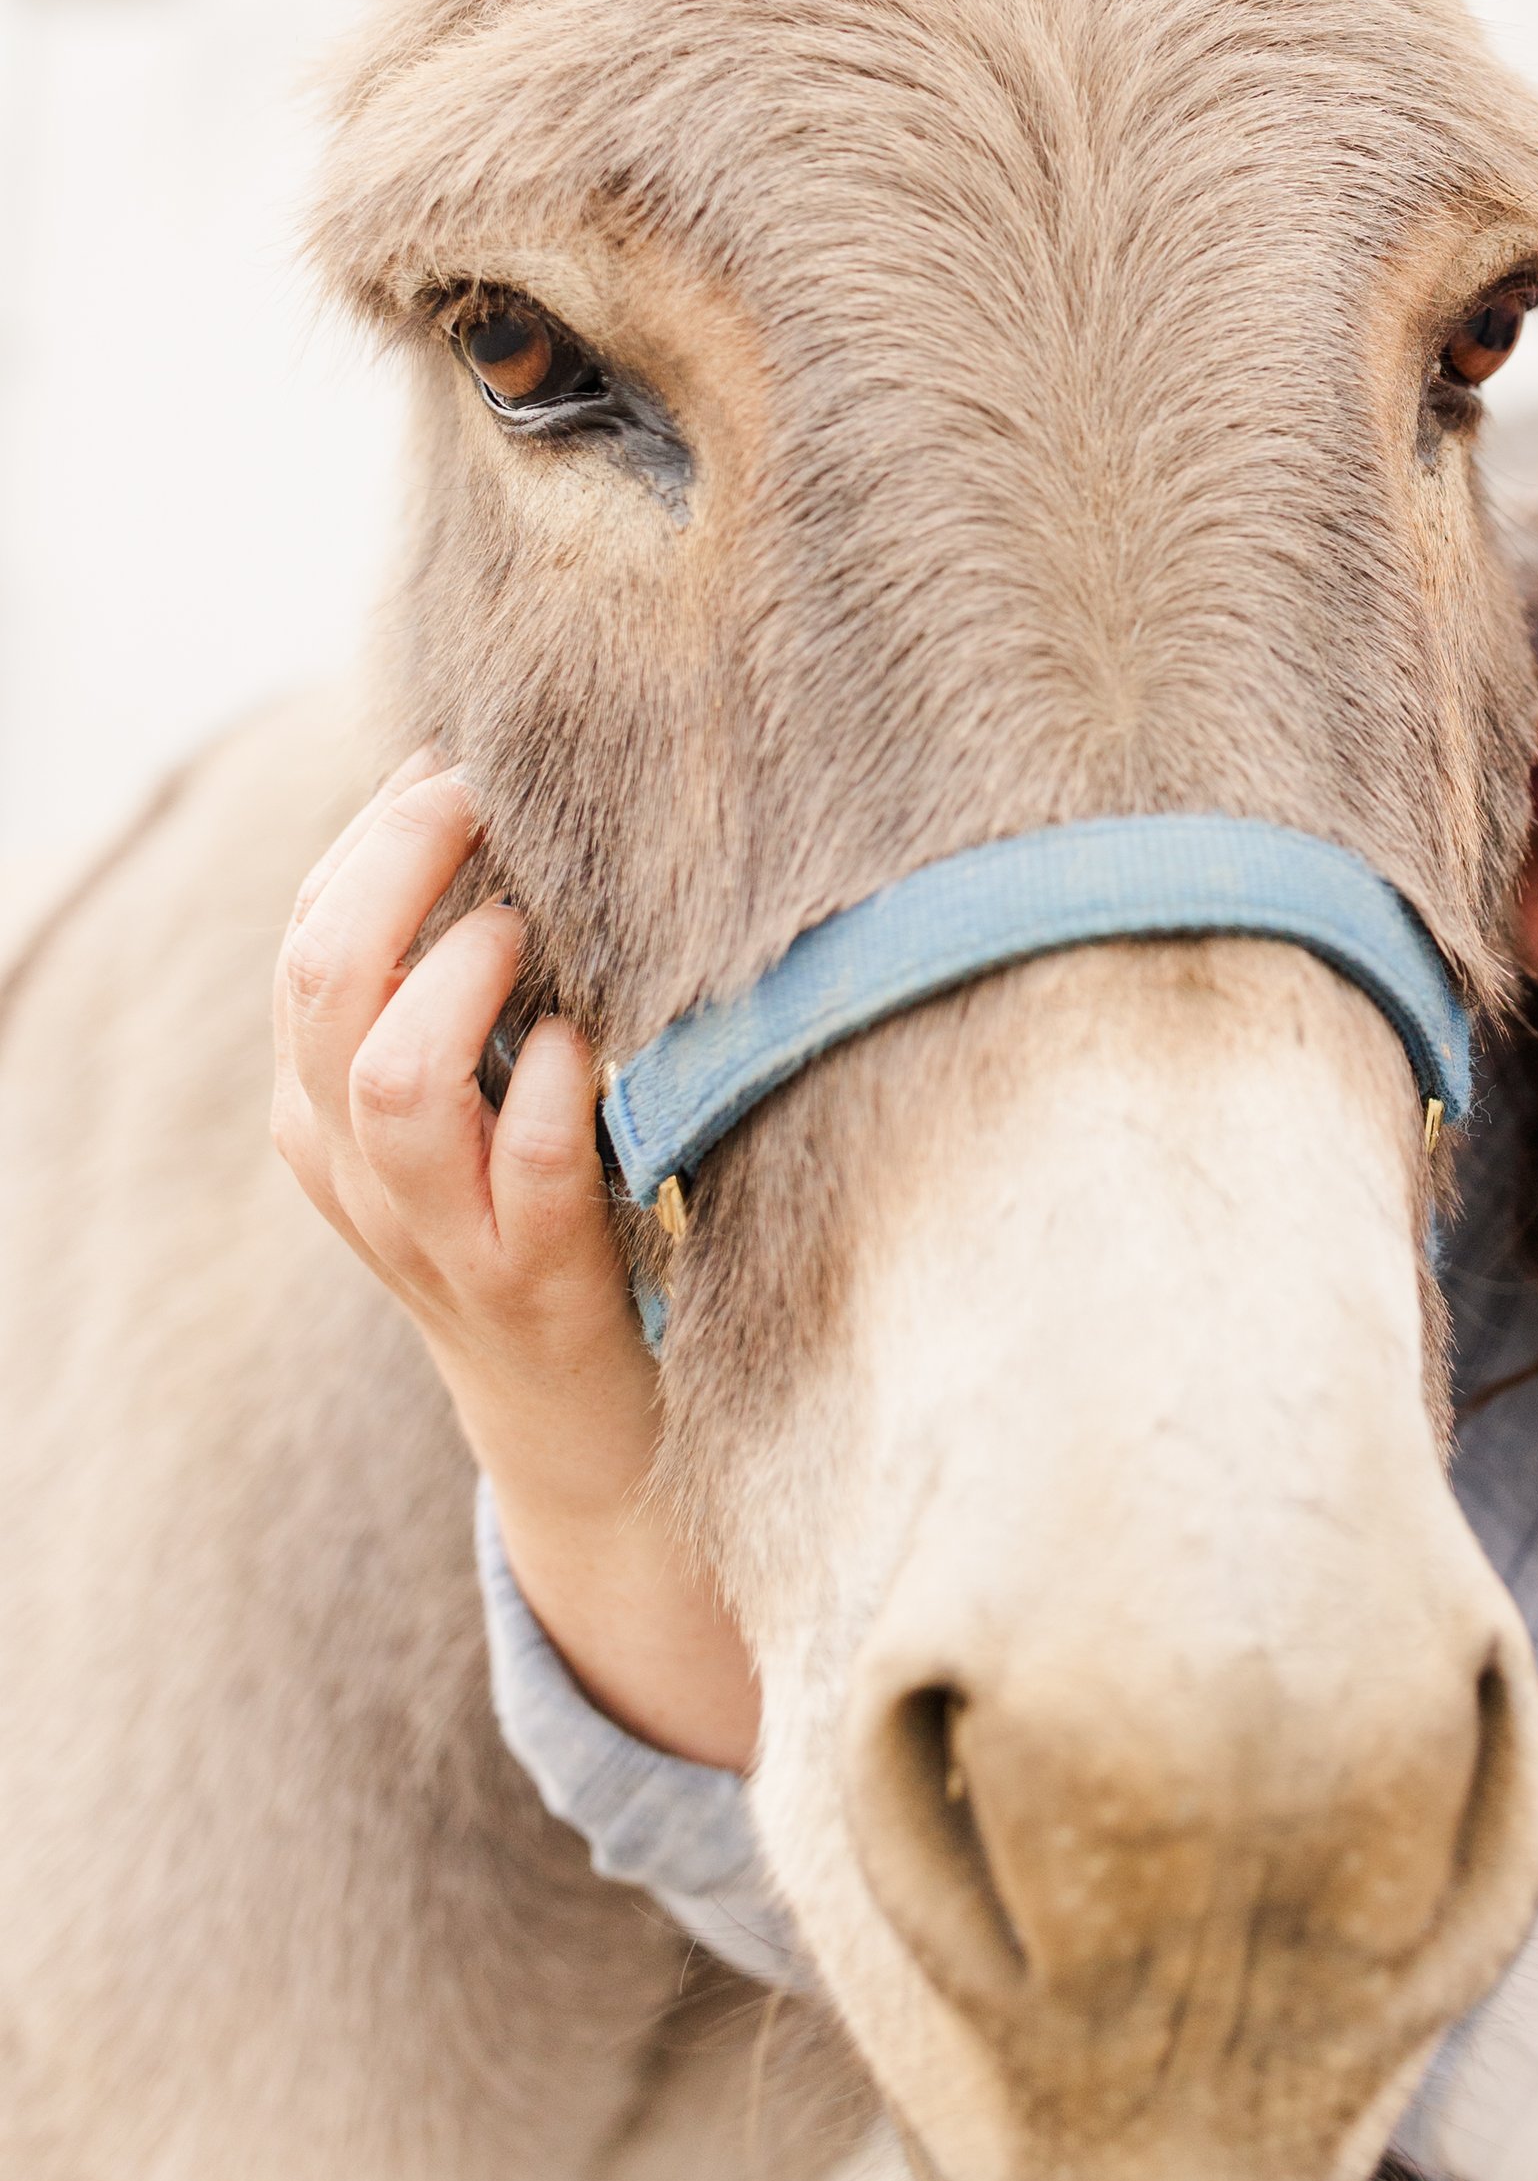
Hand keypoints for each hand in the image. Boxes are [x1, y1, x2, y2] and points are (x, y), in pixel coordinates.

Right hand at [272, 761, 760, 1769]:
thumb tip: (487, 790)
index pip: (302, 941)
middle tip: (487, 799)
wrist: (576, 1418)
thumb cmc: (532, 1205)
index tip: (455, 762)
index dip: (372, 836)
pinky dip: (558, 1092)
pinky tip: (591, 1046)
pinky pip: (529, 1171)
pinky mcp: (536, 1281)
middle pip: (323, 985)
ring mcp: (439, 1231)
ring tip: (531, 928)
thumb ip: (448, 973)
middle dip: (400, 865)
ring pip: (396, 1080)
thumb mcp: (461, 1094)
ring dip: (467, 977)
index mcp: (322, 1107)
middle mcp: (357, 1166)